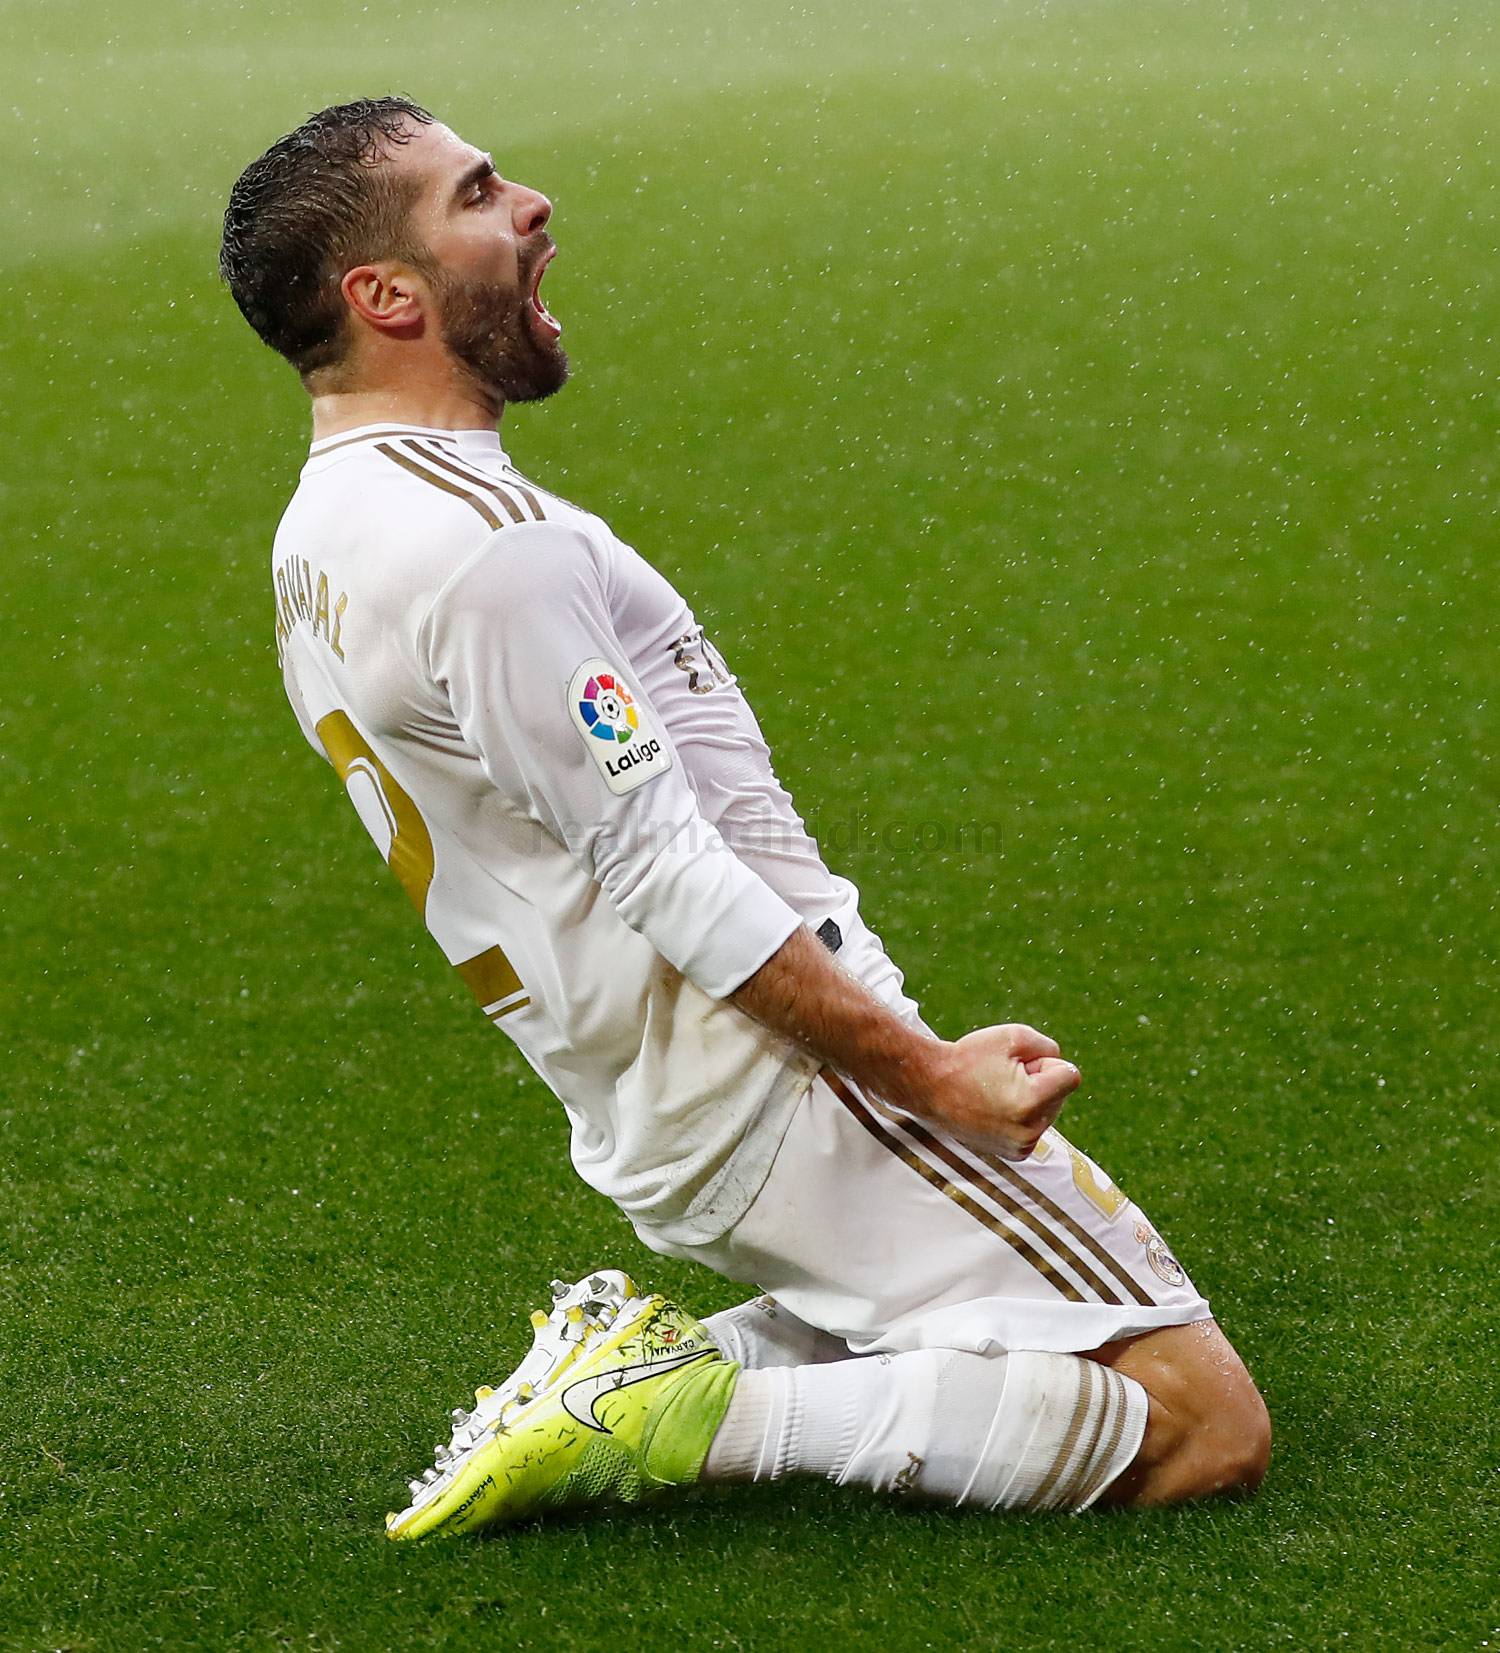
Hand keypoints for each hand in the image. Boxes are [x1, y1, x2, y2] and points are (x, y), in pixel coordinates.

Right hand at [919, 1023, 1080, 1159]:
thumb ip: (1049, 1047)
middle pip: (1060, 1095)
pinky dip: (1022, 1115)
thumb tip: (1062, 1070)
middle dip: (1039, 1081)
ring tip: (994, 1092)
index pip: (1070, 1076)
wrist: (929, 1086)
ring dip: (1030, 1098)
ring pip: (1048, 1111)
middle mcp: (1030, 1130)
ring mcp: (1021, 1146)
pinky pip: (1035, 1126)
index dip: (1046, 1062)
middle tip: (1000, 1077)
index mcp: (1032, 1101)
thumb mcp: (1013, 1036)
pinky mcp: (1014, 1153)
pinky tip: (995, 1108)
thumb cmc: (970, 1058)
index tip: (1018, 1064)